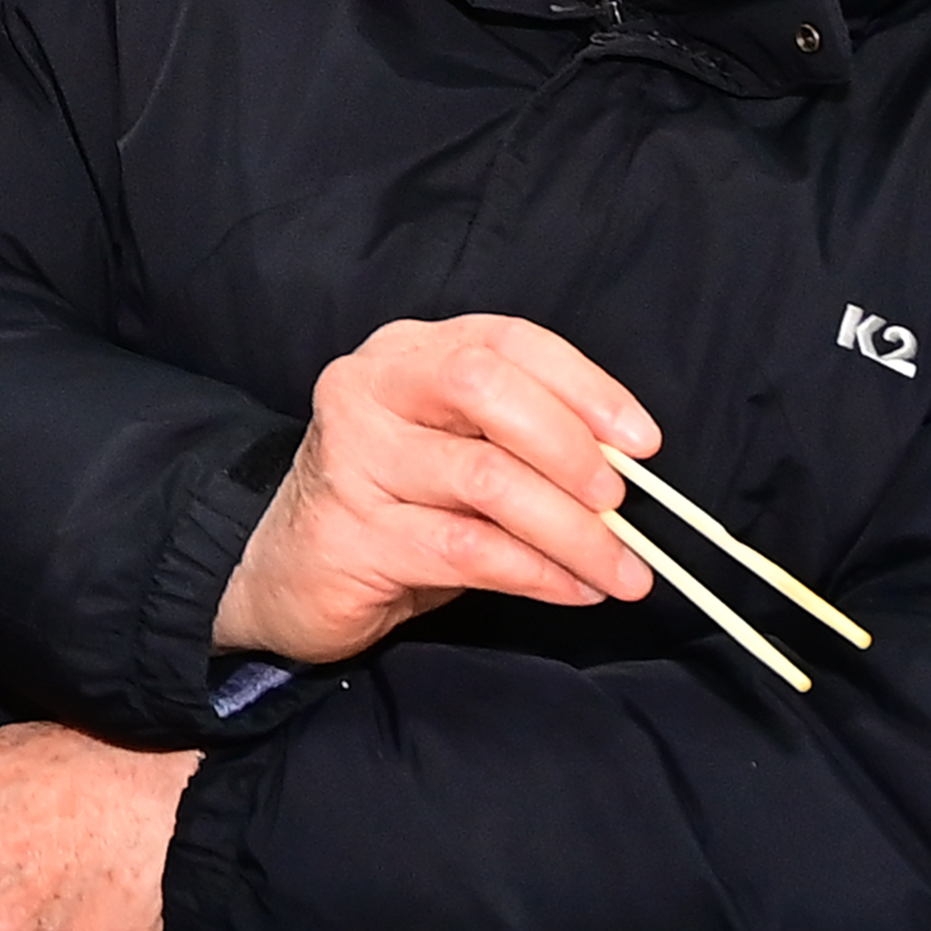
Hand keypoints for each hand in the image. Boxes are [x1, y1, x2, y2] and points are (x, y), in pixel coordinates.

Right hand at [210, 315, 658, 666]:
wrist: (288, 575)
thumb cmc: (394, 508)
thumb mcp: (456, 454)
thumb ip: (523, 444)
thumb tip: (627, 471)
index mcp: (406, 352)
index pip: (506, 341)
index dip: (584, 386)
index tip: (642, 441)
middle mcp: (370, 388)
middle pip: (486, 387)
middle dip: (570, 447)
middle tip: (619, 505)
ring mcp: (352, 458)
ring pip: (484, 479)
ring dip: (570, 531)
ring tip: (620, 570)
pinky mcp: (350, 534)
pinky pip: (464, 549)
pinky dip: (534, 571)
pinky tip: (571, 589)